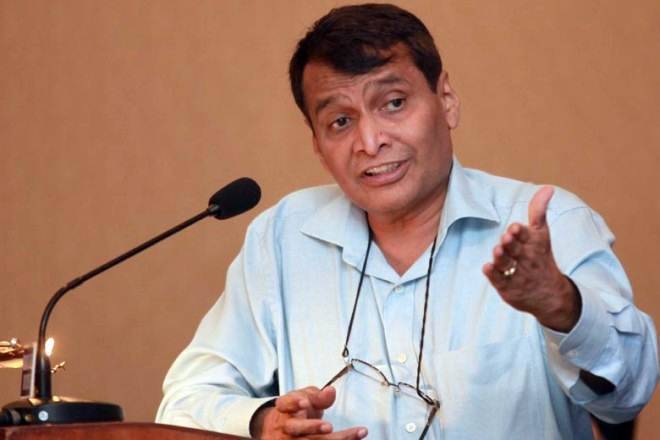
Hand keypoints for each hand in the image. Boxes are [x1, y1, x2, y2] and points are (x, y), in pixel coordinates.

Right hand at [251, 386, 367, 438]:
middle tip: (328, 426)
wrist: (283, 427)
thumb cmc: (296, 410)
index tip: (305, 402)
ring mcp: (292, 439)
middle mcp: (287, 426)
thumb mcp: (305, 397)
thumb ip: (318, 396)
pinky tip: (354, 438)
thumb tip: (331, 391)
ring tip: (354, 434)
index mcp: (285, 408)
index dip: (294, 403)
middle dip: (312, 427)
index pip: (285, 404)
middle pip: (297, 428)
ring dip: (335, 438)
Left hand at [482, 186, 580, 331]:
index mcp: (534, 244)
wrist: (551, 295)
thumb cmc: (541, 258)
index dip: (520, 232)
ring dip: (501, 258)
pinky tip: (487, 267)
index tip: (514, 227)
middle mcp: (526, 259)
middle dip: (511, 244)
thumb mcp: (542, 234)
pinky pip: (500, 281)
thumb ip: (539, 211)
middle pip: (516, 250)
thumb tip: (547, 188)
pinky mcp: (509, 288)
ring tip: (497, 251)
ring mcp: (517, 274)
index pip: (527, 236)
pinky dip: (493, 275)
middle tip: (505, 237)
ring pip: (507, 265)